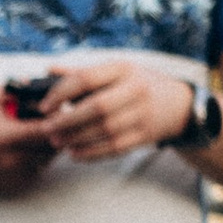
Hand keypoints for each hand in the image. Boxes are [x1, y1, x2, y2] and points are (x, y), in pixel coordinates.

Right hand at [0, 86, 60, 198]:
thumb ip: (13, 89)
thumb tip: (36, 81)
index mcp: (6, 136)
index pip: (48, 128)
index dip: (57, 118)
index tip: (57, 110)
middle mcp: (12, 160)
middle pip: (53, 146)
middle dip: (56, 132)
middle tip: (51, 120)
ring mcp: (13, 176)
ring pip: (47, 161)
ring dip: (48, 146)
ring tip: (37, 134)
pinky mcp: (12, 186)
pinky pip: (36, 172)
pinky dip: (37, 160)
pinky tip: (26, 149)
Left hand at [39, 58, 197, 163]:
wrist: (178, 105)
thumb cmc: (137, 85)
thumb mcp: (115, 72)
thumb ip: (82, 73)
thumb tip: (48, 71)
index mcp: (123, 69)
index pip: (87, 78)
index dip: (61, 93)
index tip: (44, 107)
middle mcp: (136, 90)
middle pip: (96, 107)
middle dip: (66, 121)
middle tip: (47, 129)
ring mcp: (142, 114)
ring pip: (104, 130)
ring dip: (76, 139)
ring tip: (57, 141)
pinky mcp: (144, 136)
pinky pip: (114, 147)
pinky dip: (91, 152)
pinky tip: (74, 153)